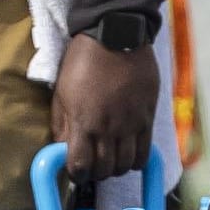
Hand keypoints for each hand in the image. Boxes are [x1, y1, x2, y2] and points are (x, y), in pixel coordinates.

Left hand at [51, 32, 158, 183]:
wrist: (115, 35)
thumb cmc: (83, 60)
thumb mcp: (62, 91)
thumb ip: (61, 124)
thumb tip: (61, 148)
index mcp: (84, 122)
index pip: (80, 167)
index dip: (76, 174)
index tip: (75, 171)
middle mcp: (108, 129)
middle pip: (104, 171)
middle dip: (95, 173)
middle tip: (92, 165)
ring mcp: (131, 125)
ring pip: (125, 166)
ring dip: (115, 168)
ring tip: (110, 159)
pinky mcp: (148, 118)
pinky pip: (145, 153)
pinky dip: (136, 161)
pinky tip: (128, 155)